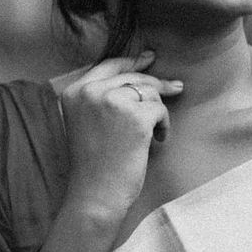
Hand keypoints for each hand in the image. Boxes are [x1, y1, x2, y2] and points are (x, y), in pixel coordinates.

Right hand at [58, 51, 181, 217]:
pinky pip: (161, 109)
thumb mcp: (87, 120)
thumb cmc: (95, 163)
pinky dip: (164, 125)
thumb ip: (104, 96)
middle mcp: (91, 91)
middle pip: (133, 76)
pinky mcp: (136, 115)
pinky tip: (156, 140)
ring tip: (152, 134)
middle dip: (157, 84)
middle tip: (176, 87)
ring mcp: (112, 101)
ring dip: (157, 111)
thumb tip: (141, 68)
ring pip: (150, 91)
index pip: (108, 65)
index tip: (149, 57)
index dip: (131, 61)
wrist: (96, 194)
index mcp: (75, 91)